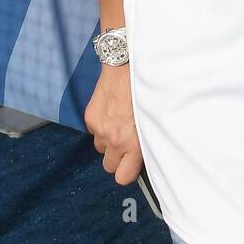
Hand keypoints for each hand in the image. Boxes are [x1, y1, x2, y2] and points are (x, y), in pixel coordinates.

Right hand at [84, 64, 142, 184]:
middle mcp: (114, 139)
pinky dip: (101, 126)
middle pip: (109, 166)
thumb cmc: (146, 90)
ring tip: (120, 124)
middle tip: (127, 142)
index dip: (127, 172)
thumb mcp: (154, 118)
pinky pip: (94, 132)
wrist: (126, 66)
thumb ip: (146, 140)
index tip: (133, 164)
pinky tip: (112, 113)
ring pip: (101, 149)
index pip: (123, 178)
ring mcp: (100, 129)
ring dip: (108, 141)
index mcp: (133, 143)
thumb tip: (144, 155)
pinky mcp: (90, 118)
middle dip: (117, 158)